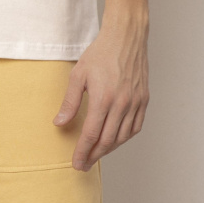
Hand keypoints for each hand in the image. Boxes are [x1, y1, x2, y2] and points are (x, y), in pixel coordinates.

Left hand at [54, 19, 149, 170]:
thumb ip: (69, 102)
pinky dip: (125, 138)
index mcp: (103, 99)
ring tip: (97, 154)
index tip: (76, 163)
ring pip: (123, 137)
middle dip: (94, 156)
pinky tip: (116, 140)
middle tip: (84, 164)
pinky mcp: (144, 99)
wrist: (126, 37)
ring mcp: (135, 102)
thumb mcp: (78, 76)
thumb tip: (59, 124)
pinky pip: (136, 127)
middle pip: (108, 141)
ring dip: (109, 149)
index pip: (91, 135)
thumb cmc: (100, 54)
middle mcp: (122, 104)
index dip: (83, 152)